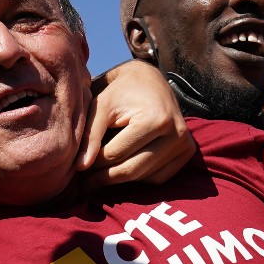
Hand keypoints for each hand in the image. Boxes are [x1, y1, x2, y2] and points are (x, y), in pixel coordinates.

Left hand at [81, 60, 195, 186]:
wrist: (151, 80)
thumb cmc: (122, 91)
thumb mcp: (102, 105)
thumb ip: (91, 135)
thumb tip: (81, 167)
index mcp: (155, 119)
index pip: (116, 153)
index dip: (93, 163)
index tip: (77, 169)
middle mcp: (176, 134)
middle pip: (132, 170)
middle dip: (104, 178)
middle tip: (84, 182)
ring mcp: (185, 145)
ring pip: (144, 177)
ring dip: (119, 180)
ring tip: (98, 177)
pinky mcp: (187, 153)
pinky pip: (158, 178)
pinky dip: (139, 177)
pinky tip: (123, 168)